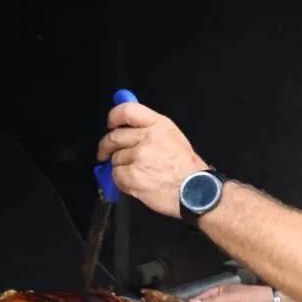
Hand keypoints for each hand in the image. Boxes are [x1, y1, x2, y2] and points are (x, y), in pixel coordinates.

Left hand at [97, 101, 207, 217]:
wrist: (196, 190)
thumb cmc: (186, 167)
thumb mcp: (172, 137)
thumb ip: (148, 128)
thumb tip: (126, 125)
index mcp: (158, 125)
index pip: (127, 110)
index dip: (114, 116)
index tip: (111, 124)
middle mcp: (147, 137)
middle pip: (114, 136)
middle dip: (107, 146)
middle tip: (105, 153)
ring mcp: (139, 156)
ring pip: (115, 159)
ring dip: (121, 167)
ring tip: (138, 173)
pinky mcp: (132, 175)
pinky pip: (115, 175)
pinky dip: (122, 181)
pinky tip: (136, 183)